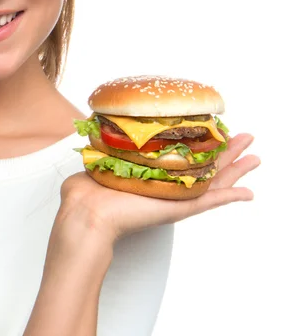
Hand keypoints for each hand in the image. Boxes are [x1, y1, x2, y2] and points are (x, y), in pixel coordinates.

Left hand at [60, 133, 259, 245]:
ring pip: (215, 181)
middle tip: (245, 139)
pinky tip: (248, 192)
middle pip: (205, 166)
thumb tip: (98, 132)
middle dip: (226, 151)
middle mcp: (167, 184)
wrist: (89, 214)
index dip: (199, 142)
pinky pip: (211, 201)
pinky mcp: (180, 207)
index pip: (180, 155)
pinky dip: (232, 196)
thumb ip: (104, 147)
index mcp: (151, 173)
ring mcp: (177, 196)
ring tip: (255, 157)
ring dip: (236, 168)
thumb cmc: (88, 190)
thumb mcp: (99, 159)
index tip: (211, 130)